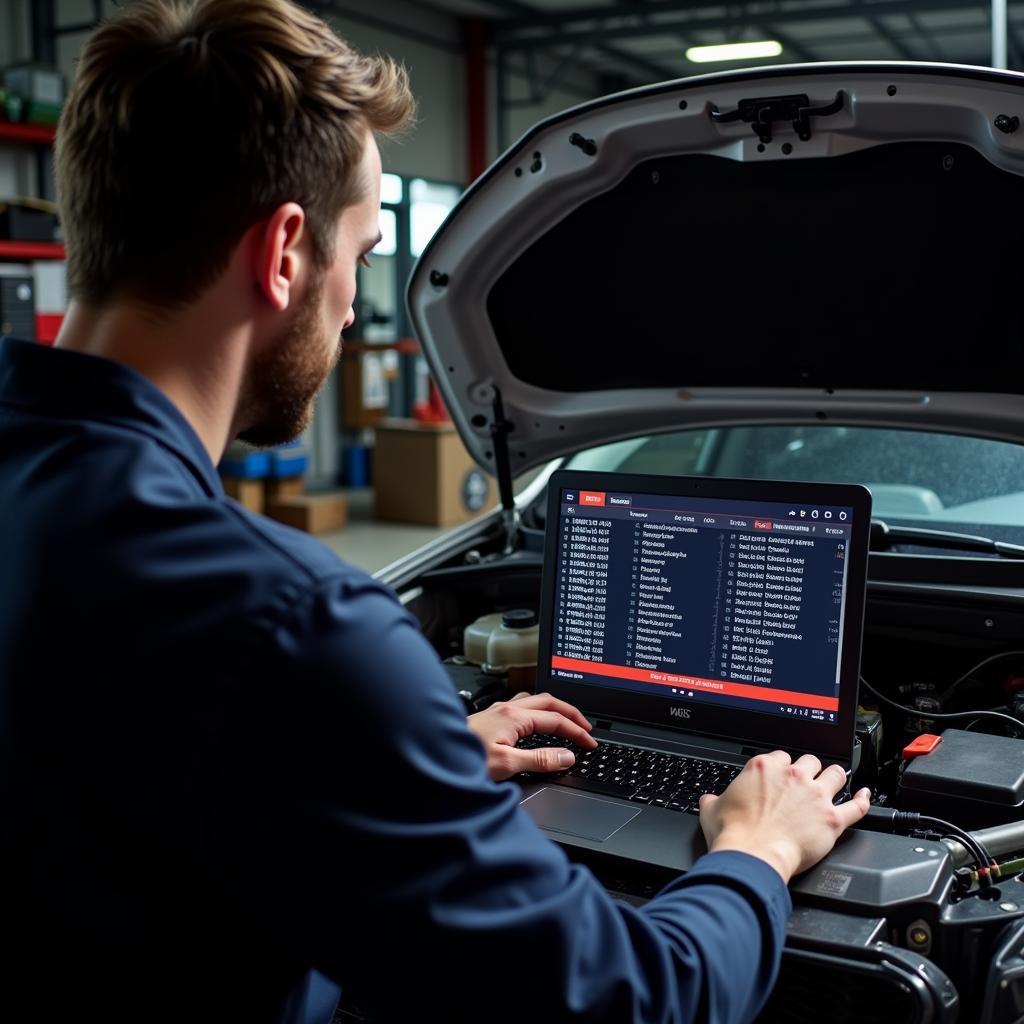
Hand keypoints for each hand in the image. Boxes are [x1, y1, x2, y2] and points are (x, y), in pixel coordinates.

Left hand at [467, 692, 598, 780]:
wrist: (434, 753)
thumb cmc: (462, 759)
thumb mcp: (506, 764)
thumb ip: (539, 759)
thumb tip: (566, 756)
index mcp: (514, 717)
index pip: (555, 720)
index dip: (576, 731)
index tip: (590, 742)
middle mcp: (506, 709)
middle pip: (548, 702)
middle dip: (570, 713)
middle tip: (586, 726)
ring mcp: (497, 711)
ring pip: (534, 701)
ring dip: (554, 709)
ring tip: (565, 721)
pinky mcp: (490, 718)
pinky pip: (522, 706)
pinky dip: (537, 712)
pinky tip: (533, 722)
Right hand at [698, 750, 870, 883]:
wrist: (752, 856)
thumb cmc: (734, 834)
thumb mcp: (711, 809)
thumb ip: (713, 799)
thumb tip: (709, 801)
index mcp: (764, 768)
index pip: (781, 756)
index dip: (782, 766)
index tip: (781, 776)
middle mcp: (793, 776)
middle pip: (810, 761)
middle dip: (809, 769)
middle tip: (806, 780)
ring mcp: (815, 796)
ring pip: (835, 774)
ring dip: (836, 776)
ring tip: (836, 780)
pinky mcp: (832, 819)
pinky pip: (856, 806)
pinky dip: (863, 800)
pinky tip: (864, 796)